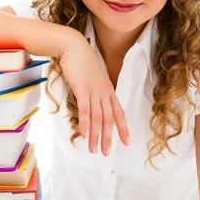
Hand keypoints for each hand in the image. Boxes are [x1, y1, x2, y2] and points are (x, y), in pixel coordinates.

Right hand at [59, 31, 129, 155]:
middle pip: (108, 119)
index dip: (123, 128)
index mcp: (108, 90)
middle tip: (105, 153)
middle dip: (108, 138)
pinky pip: (86, 110)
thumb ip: (95, 90)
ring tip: (93, 149)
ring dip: (96, 136)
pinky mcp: (83, 89)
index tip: (126, 142)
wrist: (74, 47)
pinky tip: (85, 135)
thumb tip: (93, 103)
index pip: (118, 113)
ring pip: (98, 118)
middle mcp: (104, 92)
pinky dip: (86, 124)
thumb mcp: (93, 78)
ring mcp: (94, 91)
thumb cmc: (82, 62)